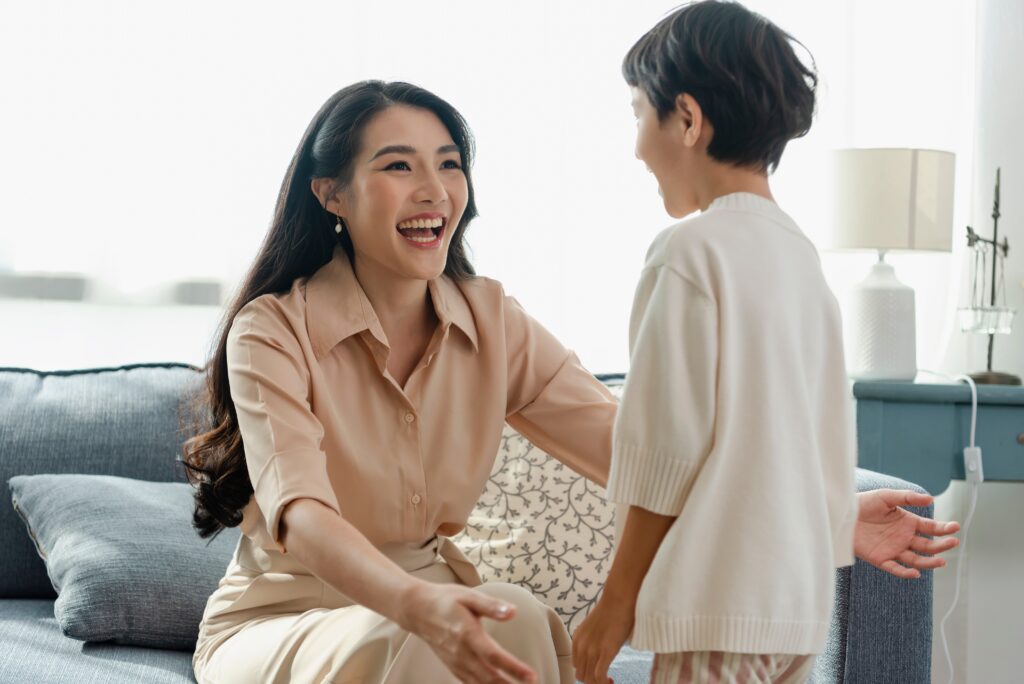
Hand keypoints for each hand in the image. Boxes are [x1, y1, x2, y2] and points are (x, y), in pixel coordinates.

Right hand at [397, 581, 536, 683]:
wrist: (417, 610)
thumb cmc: (445, 600)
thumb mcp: (469, 595)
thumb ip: (491, 606)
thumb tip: (513, 612)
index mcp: (467, 634)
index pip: (494, 656)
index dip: (513, 668)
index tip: (531, 676)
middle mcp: (461, 652)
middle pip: (488, 677)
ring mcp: (455, 662)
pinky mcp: (452, 666)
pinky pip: (469, 683)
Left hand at [572, 595, 633, 683]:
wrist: (618, 598)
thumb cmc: (611, 611)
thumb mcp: (594, 627)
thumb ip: (592, 640)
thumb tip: (599, 653)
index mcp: (577, 640)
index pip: (576, 667)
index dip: (587, 673)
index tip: (599, 672)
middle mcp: (581, 646)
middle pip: (581, 676)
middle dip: (593, 680)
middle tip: (606, 678)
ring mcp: (592, 649)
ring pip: (589, 679)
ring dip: (599, 683)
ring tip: (609, 680)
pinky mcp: (605, 651)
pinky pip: (599, 676)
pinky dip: (604, 682)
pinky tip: (611, 680)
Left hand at [854, 489, 960, 578]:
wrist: (841, 514)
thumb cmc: (863, 503)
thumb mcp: (886, 496)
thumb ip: (907, 497)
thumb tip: (931, 498)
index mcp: (908, 523)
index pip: (931, 528)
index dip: (944, 528)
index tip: (955, 527)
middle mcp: (904, 538)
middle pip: (928, 545)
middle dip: (942, 545)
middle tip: (953, 542)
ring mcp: (894, 549)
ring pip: (916, 559)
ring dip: (929, 562)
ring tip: (941, 561)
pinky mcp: (881, 559)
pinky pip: (895, 568)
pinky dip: (905, 572)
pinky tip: (915, 573)